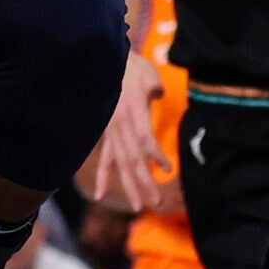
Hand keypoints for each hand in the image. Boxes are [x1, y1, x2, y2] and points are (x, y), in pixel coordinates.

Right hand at [78, 48, 166, 210]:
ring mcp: (110, 131)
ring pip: (120, 163)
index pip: (144, 139)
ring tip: (139, 206)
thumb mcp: (148, 74)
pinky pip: (104, 157)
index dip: (155, 155)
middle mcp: (119, 125)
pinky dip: (102, 176)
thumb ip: (155, 89)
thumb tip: (158, 96)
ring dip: (129, 185)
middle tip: (155, 202)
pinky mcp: (106, 133)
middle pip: (132, 158)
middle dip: (144, 181)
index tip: (167, 169)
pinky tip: (100, 195)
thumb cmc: (130, 67)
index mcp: (131, 111)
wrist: (102, 62)